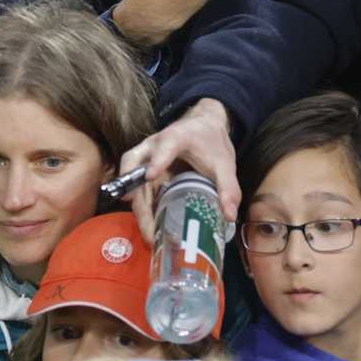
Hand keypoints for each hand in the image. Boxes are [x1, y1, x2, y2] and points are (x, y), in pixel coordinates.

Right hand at [116, 97, 239, 236]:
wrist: (201, 127)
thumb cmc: (210, 142)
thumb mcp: (224, 163)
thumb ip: (228, 187)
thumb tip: (229, 216)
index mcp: (175, 138)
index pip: (163, 147)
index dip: (156, 160)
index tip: (151, 176)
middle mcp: (152, 148)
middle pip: (136, 170)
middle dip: (139, 200)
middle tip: (149, 227)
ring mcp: (144, 160)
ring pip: (130, 182)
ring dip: (138, 208)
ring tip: (149, 233)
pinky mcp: (144, 172)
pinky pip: (137, 190)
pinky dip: (142, 208)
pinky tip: (151, 227)